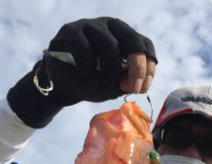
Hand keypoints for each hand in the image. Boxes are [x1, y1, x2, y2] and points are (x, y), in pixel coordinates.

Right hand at [7, 17, 156, 127]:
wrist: (62, 84)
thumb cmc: (90, 83)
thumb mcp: (112, 87)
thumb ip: (125, 83)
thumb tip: (134, 82)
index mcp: (124, 38)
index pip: (144, 44)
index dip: (148, 66)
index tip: (143, 88)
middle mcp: (110, 27)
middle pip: (132, 39)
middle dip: (137, 66)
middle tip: (132, 87)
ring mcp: (91, 26)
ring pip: (110, 45)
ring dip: (110, 72)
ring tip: (103, 88)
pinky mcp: (71, 32)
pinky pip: (85, 48)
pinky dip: (87, 67)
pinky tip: (84, 76)